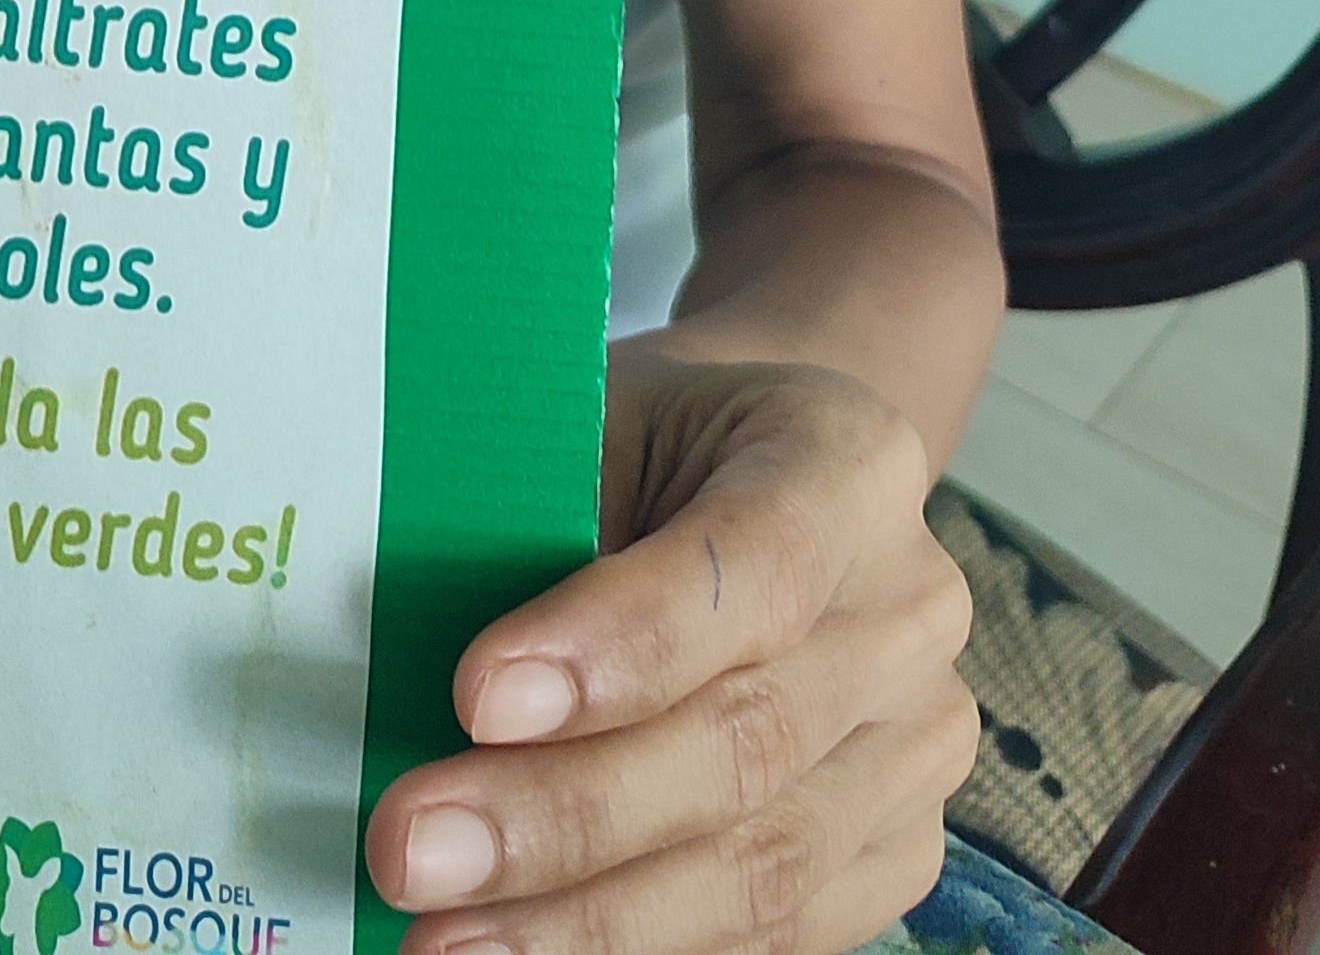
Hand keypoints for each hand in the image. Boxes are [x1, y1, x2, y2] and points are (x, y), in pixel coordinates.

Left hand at [365, 349, 976, 952]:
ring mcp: (915, 744)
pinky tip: (527, 953)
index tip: (476, 695)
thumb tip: (404, 659)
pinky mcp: (892, 851)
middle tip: (414, 850)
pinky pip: (775, 936)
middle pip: (749, 741)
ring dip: (589, 921)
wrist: (745, 474)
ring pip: (763, 867)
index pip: (752, 565)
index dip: (619, 644)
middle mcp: (910, 608)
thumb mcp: (592, 417)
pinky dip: (639, 953)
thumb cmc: (645, 444)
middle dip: (567, 815)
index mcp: (848, 461)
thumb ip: (537, 519)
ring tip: (448, 938)